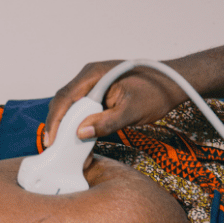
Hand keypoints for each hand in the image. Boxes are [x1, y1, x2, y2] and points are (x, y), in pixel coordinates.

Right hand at [43, 60, 185, 146]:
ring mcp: (94, 85)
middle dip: (58, 125)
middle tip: (54, 148)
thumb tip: (81, 133)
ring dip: (68, 126)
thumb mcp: (132, 111)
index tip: (51, 140)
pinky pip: (83, 109)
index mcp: (94, 74)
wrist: (172, 84)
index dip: (55, 120)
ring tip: (65, 148)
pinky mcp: (100, 95)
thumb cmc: (156, 92)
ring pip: (72, 106)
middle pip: (64, 102)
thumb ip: (107, 122)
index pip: (65, 97)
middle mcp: (90, 77)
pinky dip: (80, 124)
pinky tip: (81, 140)